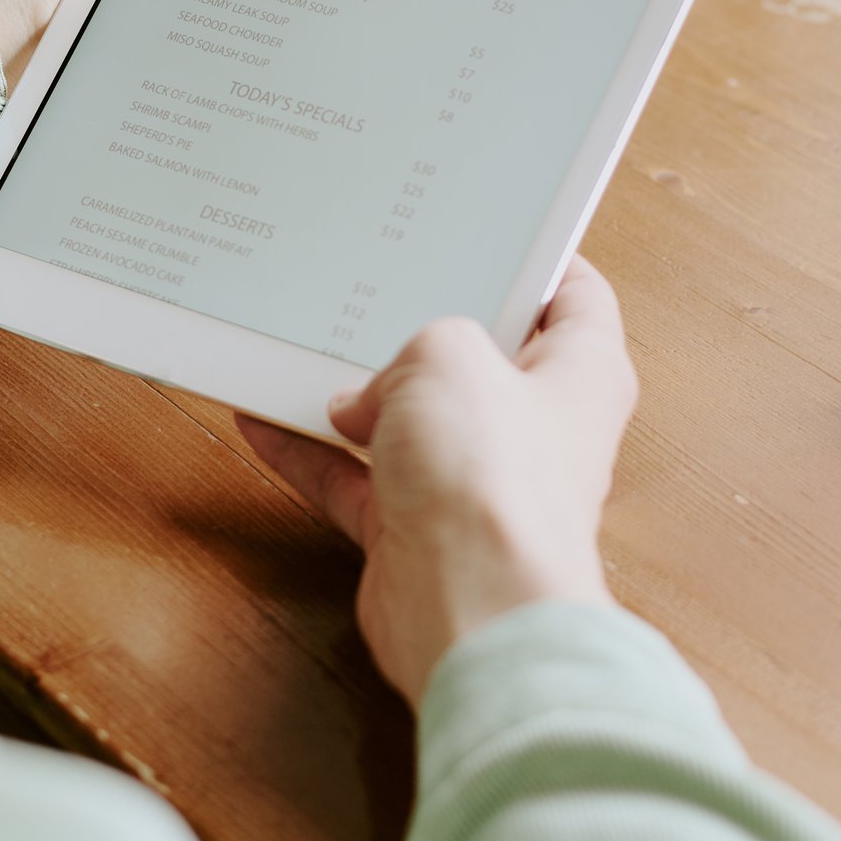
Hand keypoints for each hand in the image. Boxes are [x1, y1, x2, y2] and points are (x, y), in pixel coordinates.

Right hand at [239, 255, 637, 705]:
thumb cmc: (496, 484)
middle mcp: (535, 429)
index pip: (575, 297)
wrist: (474, 611)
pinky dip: (310, 455)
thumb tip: (376, 393)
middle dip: (422, 325)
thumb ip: (414, 347)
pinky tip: (261, 422)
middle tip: (374, 280)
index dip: (539, 258)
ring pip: (407, 420)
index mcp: (580, 373)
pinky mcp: (419, 530)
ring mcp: (475, 483)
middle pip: (479, 358)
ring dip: (351, 391)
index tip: (494, 228)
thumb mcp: (448, 353)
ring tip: (297, 345)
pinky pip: (356, 479)